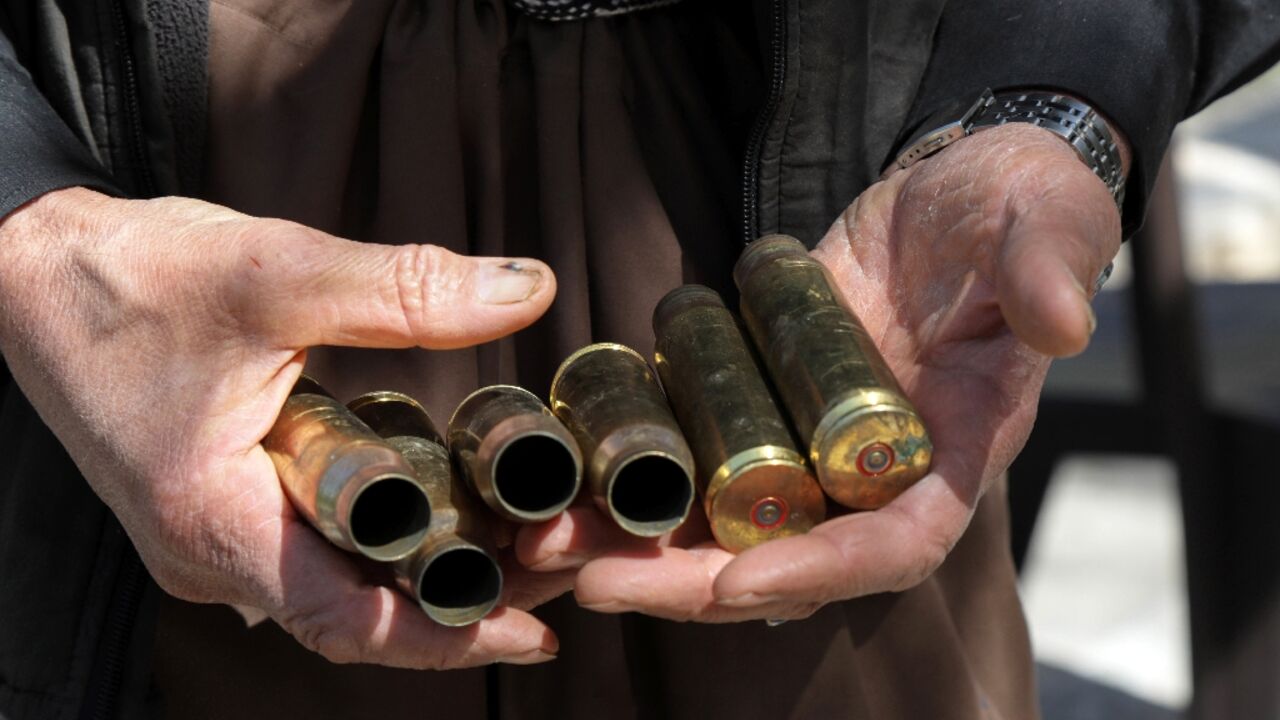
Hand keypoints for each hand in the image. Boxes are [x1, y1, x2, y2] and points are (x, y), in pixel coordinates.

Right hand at [0, 187, 566, 666]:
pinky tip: (446, 511)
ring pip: (337, 586)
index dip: (451, 636)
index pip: (350, 623)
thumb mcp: (273, 270)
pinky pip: (314, 551)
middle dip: (462, 602)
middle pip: (357, 614)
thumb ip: (403, 287)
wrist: (36, 268)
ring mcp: (212, 536)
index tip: (534, 635)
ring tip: (522, 544)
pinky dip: (386, 543)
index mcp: (213, 523)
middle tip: (556, 567)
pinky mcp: (220, 508)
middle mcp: (208, 554)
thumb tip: (526, 291)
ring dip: (428, 573)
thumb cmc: (130, 277)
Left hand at [520, 123, 1123, 620]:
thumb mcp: (1046, 224)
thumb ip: (1051, 273)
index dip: (819, 572)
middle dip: (692, 582)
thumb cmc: (1015, 210)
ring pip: (727, 518)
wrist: (954, 190)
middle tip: (599, 582)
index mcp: (954, 450)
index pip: (893, 544)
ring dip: (643, 540)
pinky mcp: (763, 399)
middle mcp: (876, 468)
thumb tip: (1061, 325)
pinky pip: (698, 450)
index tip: (735, 582)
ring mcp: (812, 439)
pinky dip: (636, 467)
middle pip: (785, 557)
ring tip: (554, 543)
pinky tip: (565, 469)